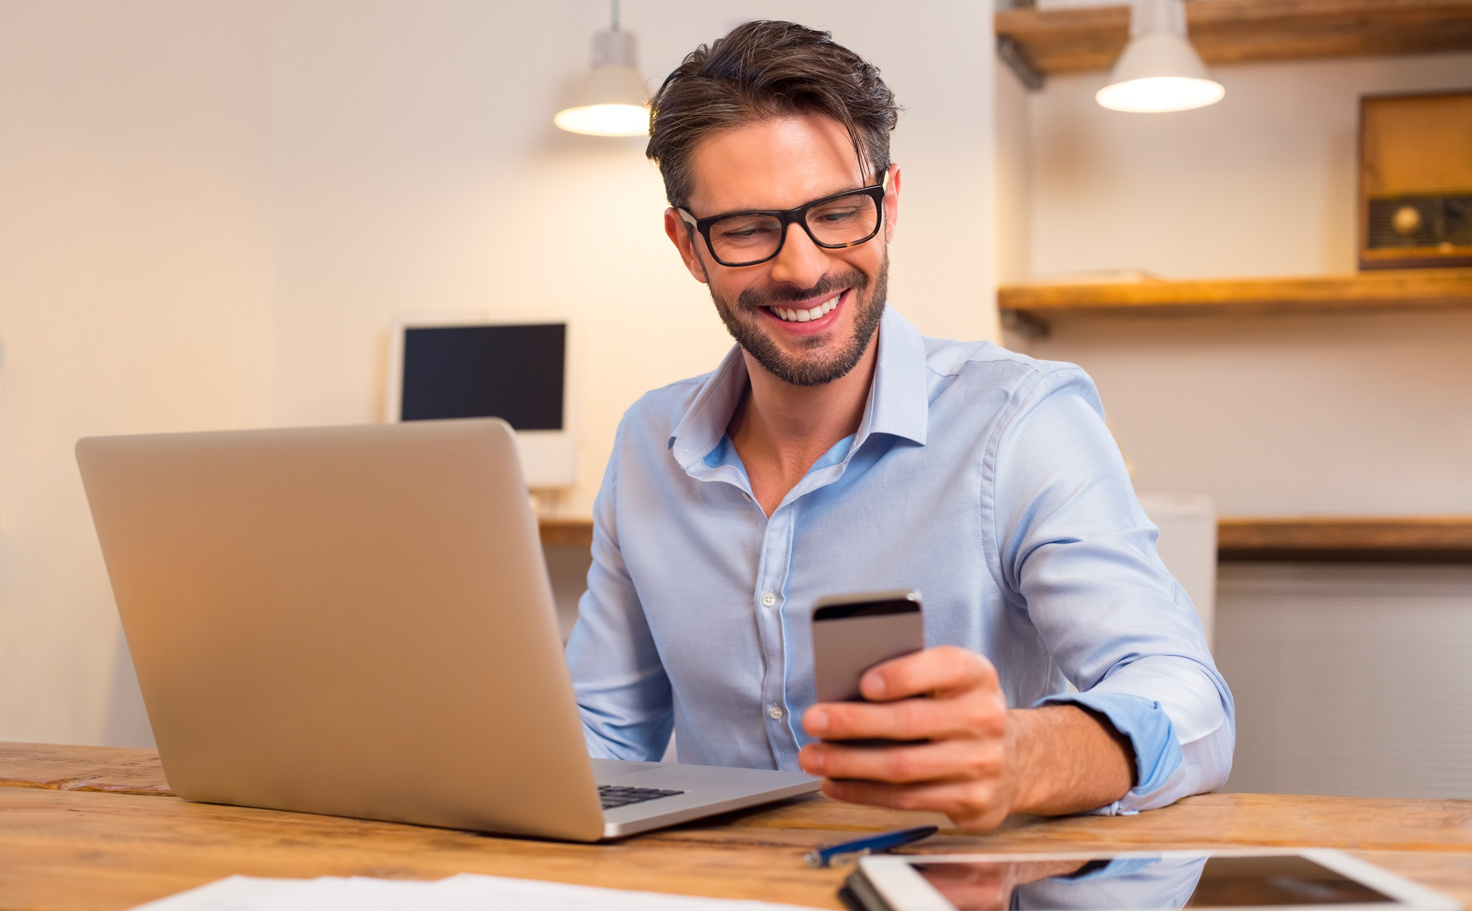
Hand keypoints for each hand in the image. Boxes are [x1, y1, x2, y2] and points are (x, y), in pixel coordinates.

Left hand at [798, 646, 1019, 831]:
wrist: (1014, 760)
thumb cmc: (956, 710)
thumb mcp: (945, 683)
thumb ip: (907, 679)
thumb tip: (842, 692)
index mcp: (977, 675)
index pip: (944, 667)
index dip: (903, 675)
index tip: (863, 684)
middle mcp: (985, 717)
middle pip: (911, 721)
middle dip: (854, 722)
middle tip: (813, 720)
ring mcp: (982, 762)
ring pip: (903, 766)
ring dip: (848, 764)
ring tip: (812, 756)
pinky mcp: (971, 800)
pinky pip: (906, 799)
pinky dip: (862, 792)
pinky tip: (834, 783)